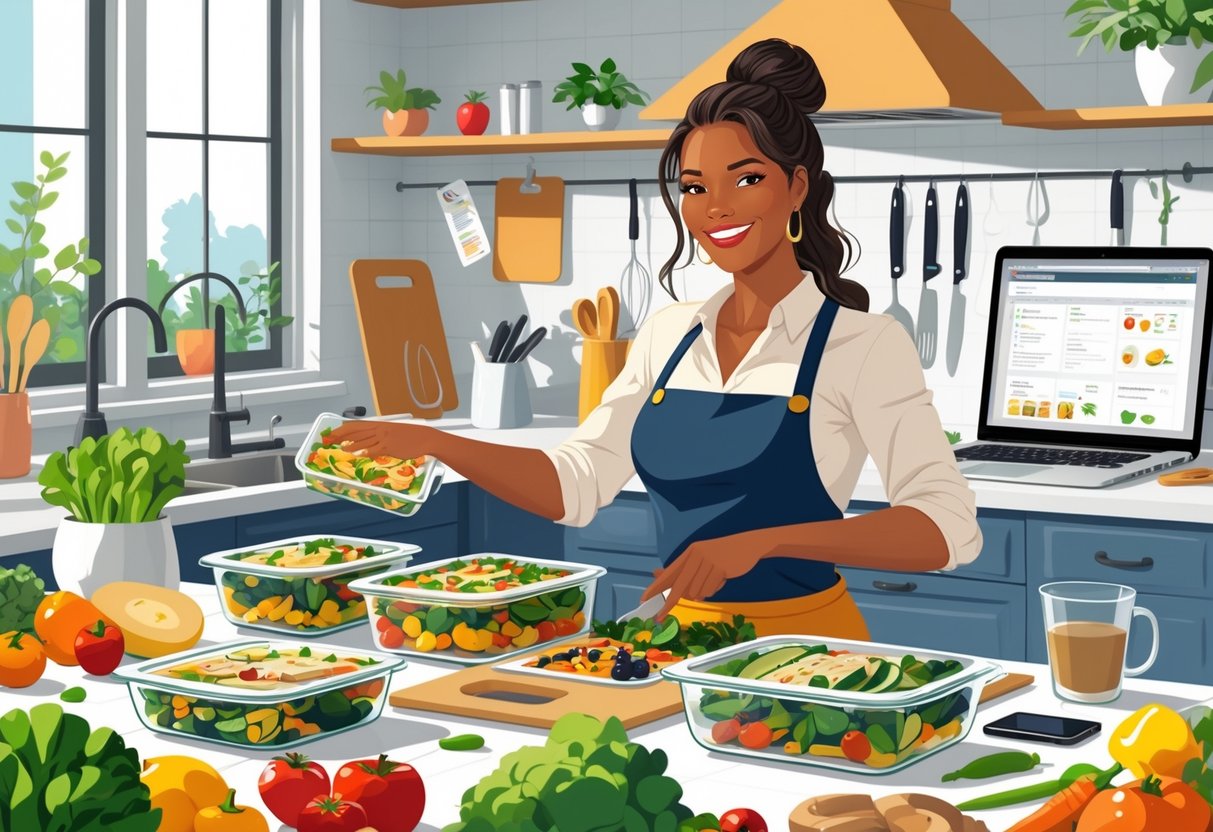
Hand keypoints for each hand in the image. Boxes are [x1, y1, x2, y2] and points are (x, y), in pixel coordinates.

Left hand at [322, 420, 433, 458]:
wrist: (425, 438)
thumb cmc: (411, 435)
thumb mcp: (394, 431)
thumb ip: (380, 436)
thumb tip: (369, 443)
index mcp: (380, 424)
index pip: (357, 425)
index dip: (343, 429)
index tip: (333, 432)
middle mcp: (380, 429)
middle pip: (356, 432)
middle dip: (341, 436)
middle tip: (329, 439)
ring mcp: (384, 438)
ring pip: (363, 441)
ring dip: (350, 445)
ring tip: (340, 448)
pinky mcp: (389, 447)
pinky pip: (374, 450)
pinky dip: (364, 452)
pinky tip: (356, 454)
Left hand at [639, 534, 763, 619]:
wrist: (746, 546)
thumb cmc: (722, 555)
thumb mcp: (701, 558)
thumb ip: (682, 569)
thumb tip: (658, 573)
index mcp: (689, 554)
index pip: (669, 573)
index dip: (655, 587)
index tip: (643, 599)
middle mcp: (695, 556)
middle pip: (678, 586)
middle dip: (668, 604)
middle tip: (659, 617)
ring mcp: (707, 561)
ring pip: (696, 591)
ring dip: (703, 592)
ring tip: (712, 581)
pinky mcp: (719, 567)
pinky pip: (710, 589)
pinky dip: (714, 589)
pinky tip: (721, 578)